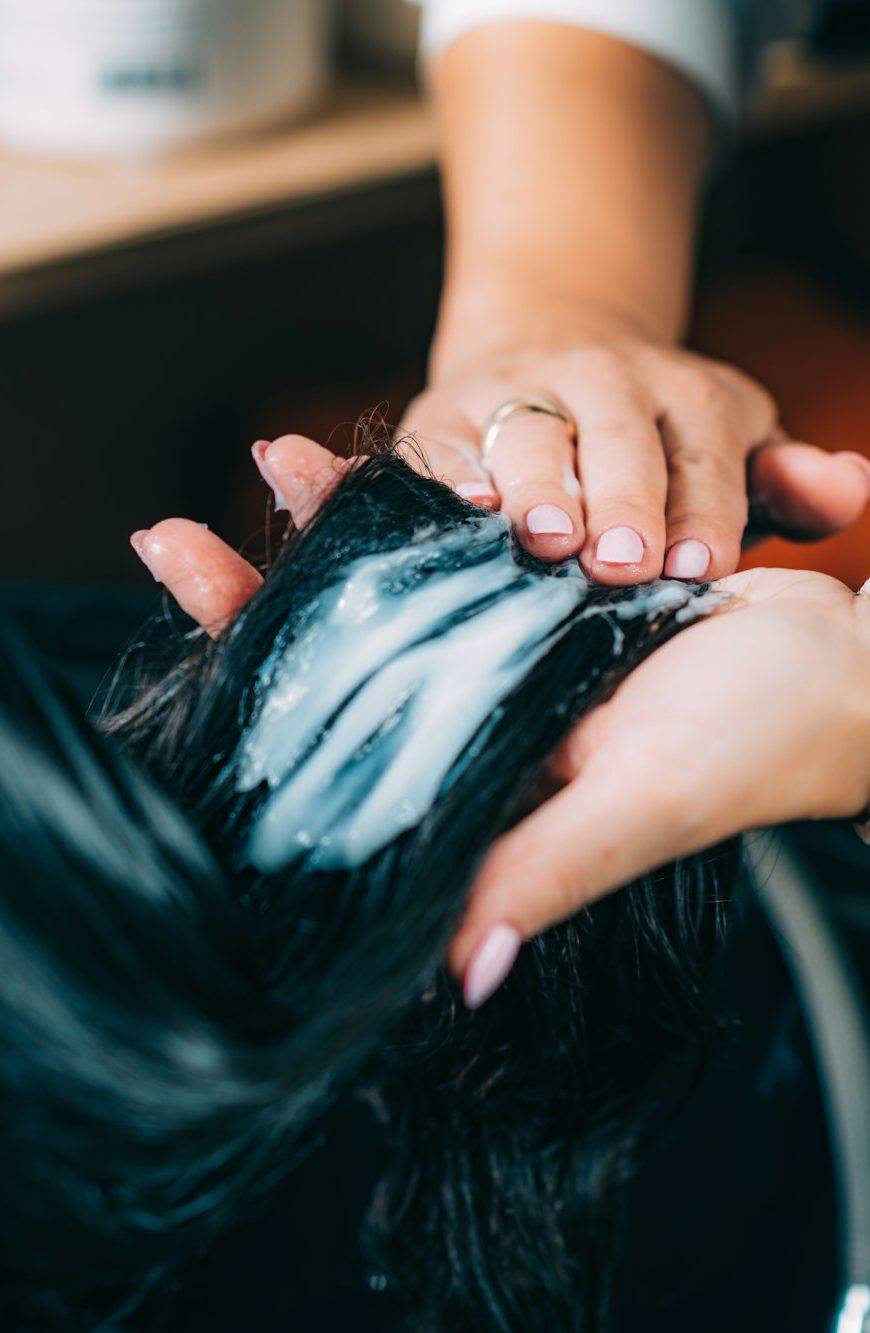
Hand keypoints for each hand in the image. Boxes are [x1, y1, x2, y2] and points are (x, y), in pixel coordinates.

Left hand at [130, 436, 869, 999]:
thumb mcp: (644, 803)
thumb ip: (547, 870)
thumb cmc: (756, 746)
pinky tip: (384, 457)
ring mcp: (512, 655)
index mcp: (481, 785)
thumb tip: (456, 974)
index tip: (186, 596)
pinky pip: (469, 545)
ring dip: (339, 523)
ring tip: (271, 454)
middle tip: (174, 536)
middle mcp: (481, 725)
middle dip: (266, 594)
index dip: (258, 677)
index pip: (338, 741)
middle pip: (347, 661)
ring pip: (402, 589)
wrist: (841, 670)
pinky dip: (426, 501)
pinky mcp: (550, 599)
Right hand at [400, 299, 869, 581]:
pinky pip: (442, 444)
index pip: (704, 456)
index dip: (704, 511)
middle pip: (619, 439)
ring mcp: (520, 392)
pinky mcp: (445, 412)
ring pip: (529, 436)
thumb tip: (850, 489)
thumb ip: (790, 482)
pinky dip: (448, 475)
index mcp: (689, 396)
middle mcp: (605, 383)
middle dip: (623, 500)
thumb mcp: (734, 448)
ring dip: (537, 486)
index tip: (700, 570)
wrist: (547, 348)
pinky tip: (462, 508)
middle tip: (624, 563)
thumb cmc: (658, 442)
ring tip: (545, 537)